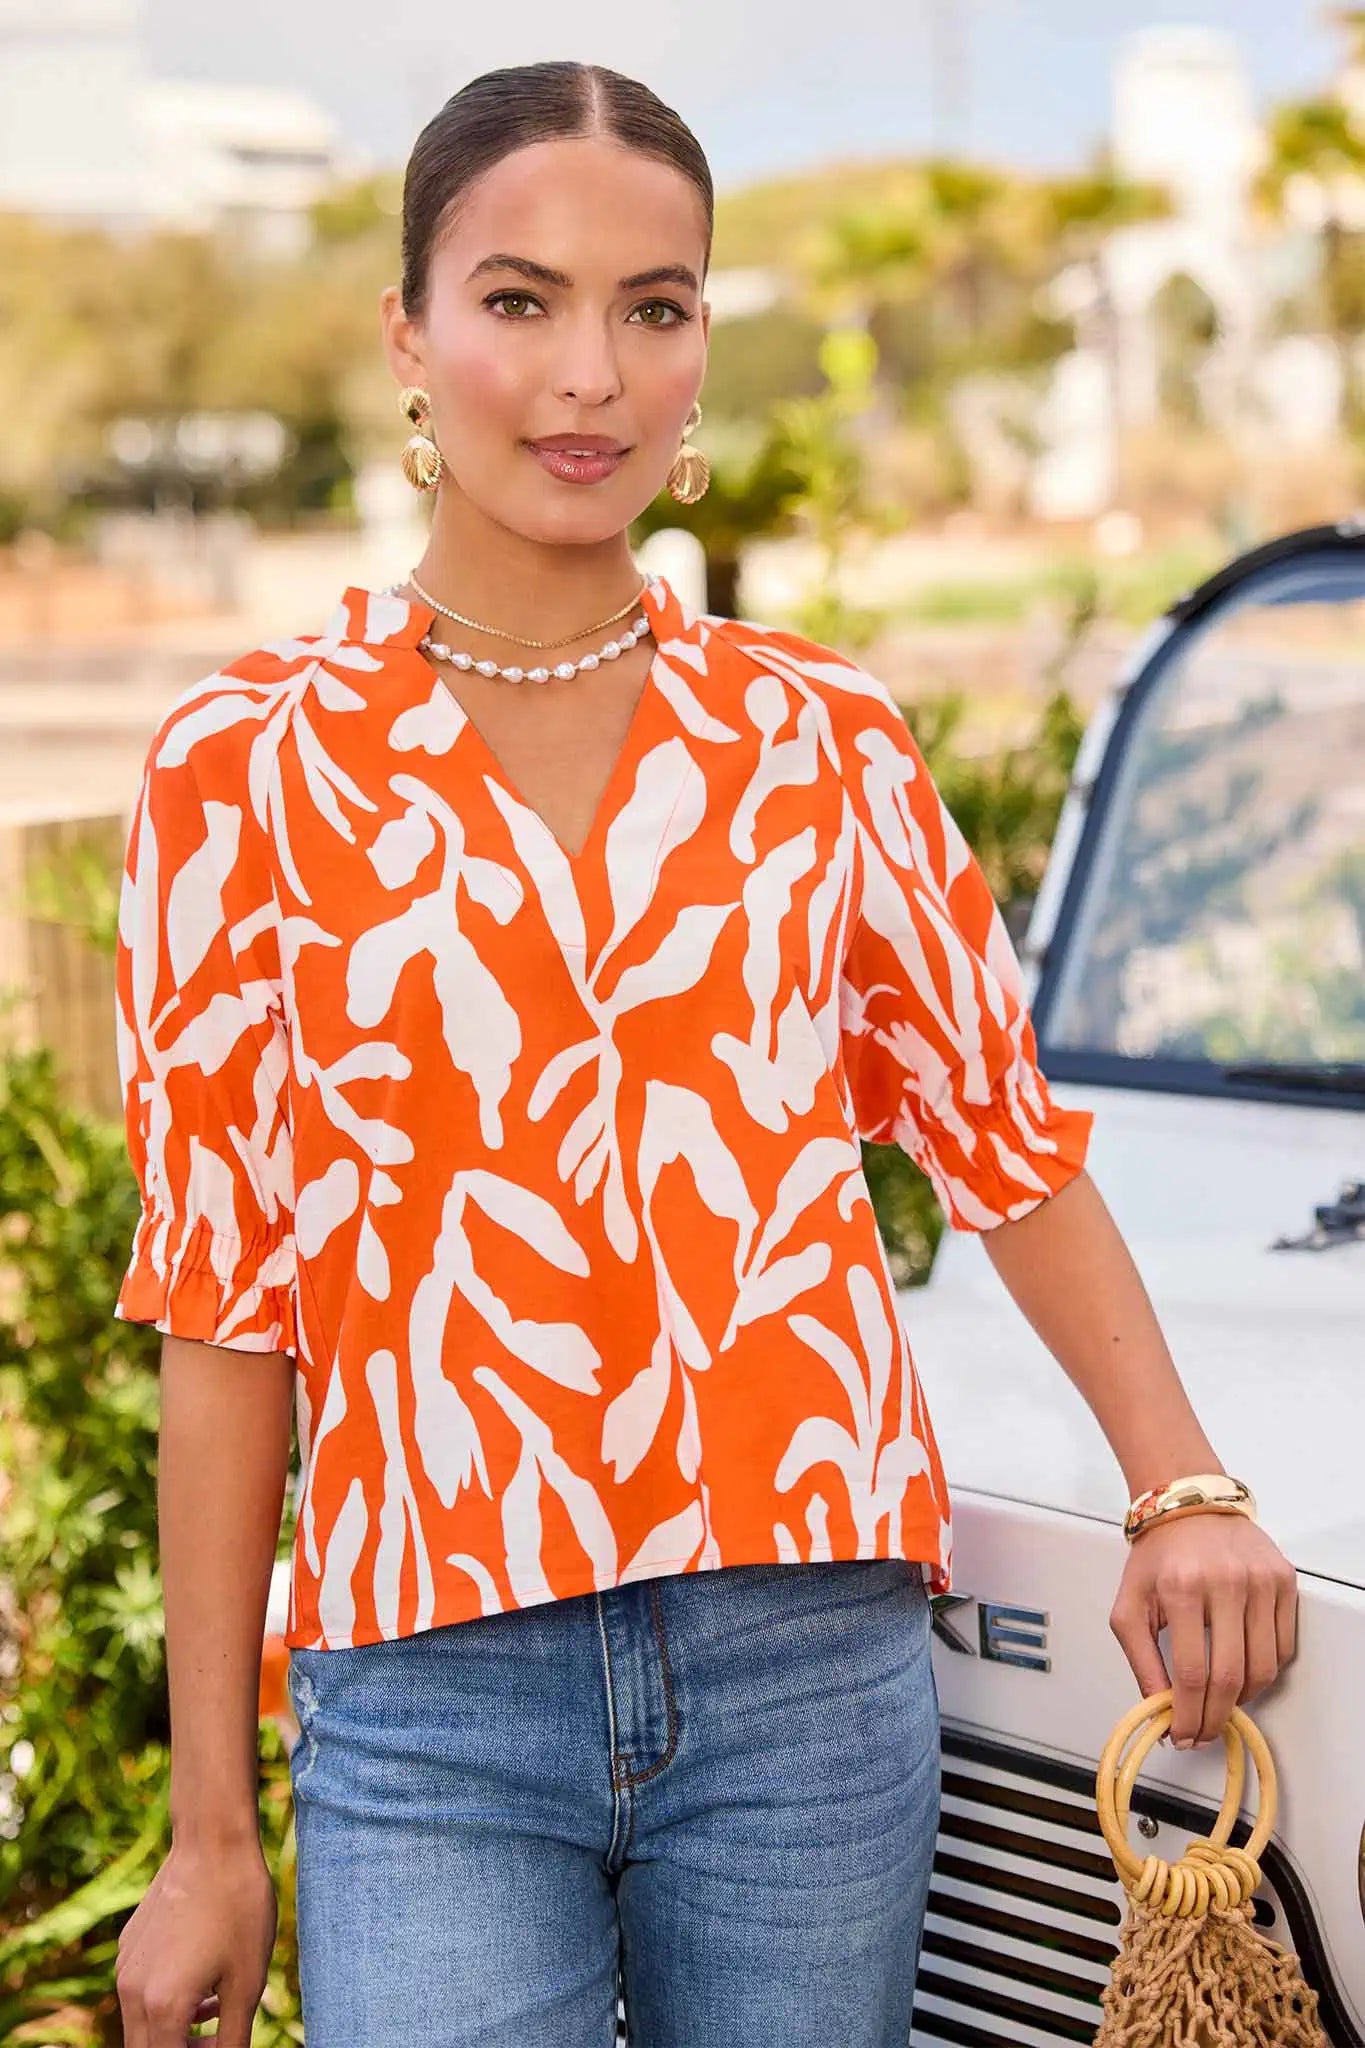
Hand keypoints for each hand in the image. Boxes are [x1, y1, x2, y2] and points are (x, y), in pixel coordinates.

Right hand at [115, 1837, 275, 2047]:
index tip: (225, 2045)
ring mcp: (125, 1967)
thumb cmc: (238, 1909)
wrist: (213, 1842)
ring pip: (140, 2025)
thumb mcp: (247, 1981)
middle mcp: (132, 1992)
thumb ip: (233, 2037)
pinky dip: (164, 2001)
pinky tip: (201, 1981)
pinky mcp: (128, 1947)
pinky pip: (138, 1993)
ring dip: (173, 2031)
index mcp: (162, 2007)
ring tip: (215, 2009)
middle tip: (218, 2040)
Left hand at [1109, 1513, 1297, 1747]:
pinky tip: (1242, 1672)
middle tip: (1203, 1732)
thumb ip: (1140, 1661)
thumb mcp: (1129, 1605)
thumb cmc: (1158, 1556)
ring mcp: (1260, 1581)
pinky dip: (1264, 1671)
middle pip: (1230, 1677)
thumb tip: (1159, 1710)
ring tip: (1220, 1702)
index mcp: (1182, 1587)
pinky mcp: (1283, 1580)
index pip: (1192, 1673)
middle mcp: (1226, 1582)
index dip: (1189, 1714)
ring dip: (1242, 1699)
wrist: (1189, 1505)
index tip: (1182, 1733)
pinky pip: (1283, 1646)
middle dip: (1215, 1717)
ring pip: (1262, 1667)